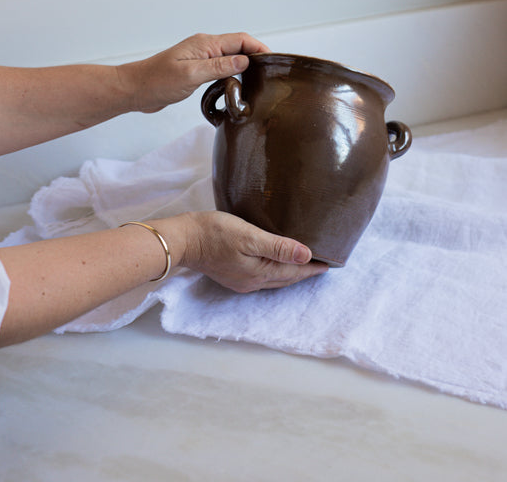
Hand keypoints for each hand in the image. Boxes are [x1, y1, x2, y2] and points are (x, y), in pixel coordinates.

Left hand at [118, 32, 269, 113]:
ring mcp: (201, 59)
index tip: (274, 60)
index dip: (259, 48)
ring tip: (259, 80)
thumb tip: (245, 60)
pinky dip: (233, 74)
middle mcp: (205, 48)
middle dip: (256, 55)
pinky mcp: (196, 70)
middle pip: (238, 46)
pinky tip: (237, 86)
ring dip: (245, 65)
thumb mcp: (191, 75)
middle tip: (271, 72)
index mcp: (205, 44)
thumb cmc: (157, 82)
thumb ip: (219, 67)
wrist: (135, 90)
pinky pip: (221, 68)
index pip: (240, 40)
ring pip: (230, 57)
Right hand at [167, 211, 328, 292]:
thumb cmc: (215, 232)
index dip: (312, 268)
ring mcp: (241, 280)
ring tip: (303, 266)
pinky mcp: (231, 275)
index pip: (294, 272)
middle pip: (286, 278)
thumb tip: (306, 255)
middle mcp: (253, 281)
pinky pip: (261, 276)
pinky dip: (275, 271)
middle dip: (304, 272)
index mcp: (260, 272)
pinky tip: (274, 265)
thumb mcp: (249, 236)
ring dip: (290, 273)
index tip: (329, 264)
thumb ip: (278, 246)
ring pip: (274, 279)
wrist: (184, 240)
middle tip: (321, 266)